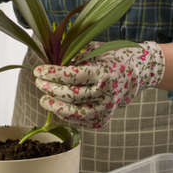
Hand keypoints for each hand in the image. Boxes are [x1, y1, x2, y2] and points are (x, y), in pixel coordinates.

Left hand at [33, 41, 164, 127]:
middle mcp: (107, 94)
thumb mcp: (93, 50)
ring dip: (55, 107)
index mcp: (104, 74)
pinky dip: (66, 116)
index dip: (52, 74)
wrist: (135, 75)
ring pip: (75, 113)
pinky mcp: (103, 120)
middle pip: (71, 95)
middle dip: (50, 89)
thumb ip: (72, 56)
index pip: (72, 76)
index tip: (38, 70)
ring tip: (43, 100)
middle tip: (38, 82)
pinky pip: (80, 121)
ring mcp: (106, 110)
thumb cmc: (110, 58)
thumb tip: (47, 62)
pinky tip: (56, 107)